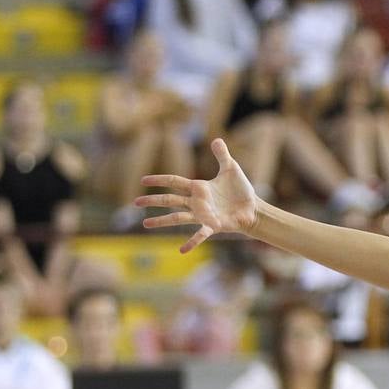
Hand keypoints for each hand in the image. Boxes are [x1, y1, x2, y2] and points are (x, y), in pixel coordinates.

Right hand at [135, 139, 259, 252]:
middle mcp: (197, 202)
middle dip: (153, 201)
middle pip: (170, 200)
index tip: (143, 180)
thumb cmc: (241, 190)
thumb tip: (216, 139)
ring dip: (162, 221)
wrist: (253, 208)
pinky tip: (182, 250)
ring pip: (178, 218)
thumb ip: (222, 155)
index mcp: (199, 188)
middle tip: (136, 202)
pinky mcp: (213, 226)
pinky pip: (200, 234)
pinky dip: (192, 242)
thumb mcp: (231, 169)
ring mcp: (203, 215)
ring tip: (145, 224)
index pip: (174, 182)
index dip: (159, 180)